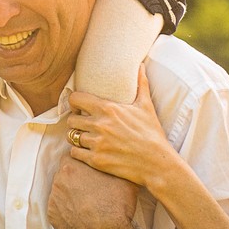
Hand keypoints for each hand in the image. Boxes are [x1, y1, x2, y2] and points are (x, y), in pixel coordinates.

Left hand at [47, 157, 138, 228]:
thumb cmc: (116, 205)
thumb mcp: (124, 178)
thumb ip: (113, 165)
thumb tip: (115, 160)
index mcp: (72, 166)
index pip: (74, 156)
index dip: (84, 162)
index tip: (92, 170)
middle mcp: (58, 180)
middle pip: (66, 173)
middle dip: (77, 178)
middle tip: (92, 187)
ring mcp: (53, 199)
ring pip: (61, 191)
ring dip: (71, 194)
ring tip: (87, 204)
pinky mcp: (52, 217)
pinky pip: (58, 209)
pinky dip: (67, 211)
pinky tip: (81, 216)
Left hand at [66, 65, 177, 190]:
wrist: (157, 162)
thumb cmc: (152, 133)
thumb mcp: (146, 106)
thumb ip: (141, 84)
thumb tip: (141, 65)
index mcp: (108, 109)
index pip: (75, 99)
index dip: (75, 102)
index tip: (80, 107)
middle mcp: (99, 125)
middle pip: (71, 120)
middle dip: (76, 121)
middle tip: (83, 124)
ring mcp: (96, 143)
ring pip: (72, 137)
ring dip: (77, 137)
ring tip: (87, 138)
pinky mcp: (96, 160)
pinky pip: (74, 153)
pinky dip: (78, 152)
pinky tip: (88, 150)